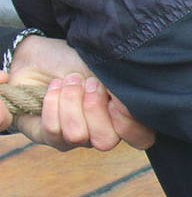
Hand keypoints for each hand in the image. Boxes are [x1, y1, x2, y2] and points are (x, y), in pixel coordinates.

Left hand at [0, 35, 155, 150]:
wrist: (44, 55)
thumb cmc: (80, 60)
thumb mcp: (107, 70)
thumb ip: (123, 88)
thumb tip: (129, 99)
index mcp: (125, 117)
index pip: (141, 138)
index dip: (128, 122)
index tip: (114, 97)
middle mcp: (103, 132)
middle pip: (106, 141)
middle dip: (94, 108)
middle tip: (89, 82)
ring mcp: (77, 138)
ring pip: (77, 134)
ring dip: (71, 100)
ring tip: (70, 79)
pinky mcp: (50, 136)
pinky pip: (54, 130)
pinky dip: (53, 103)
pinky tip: (55, 86)